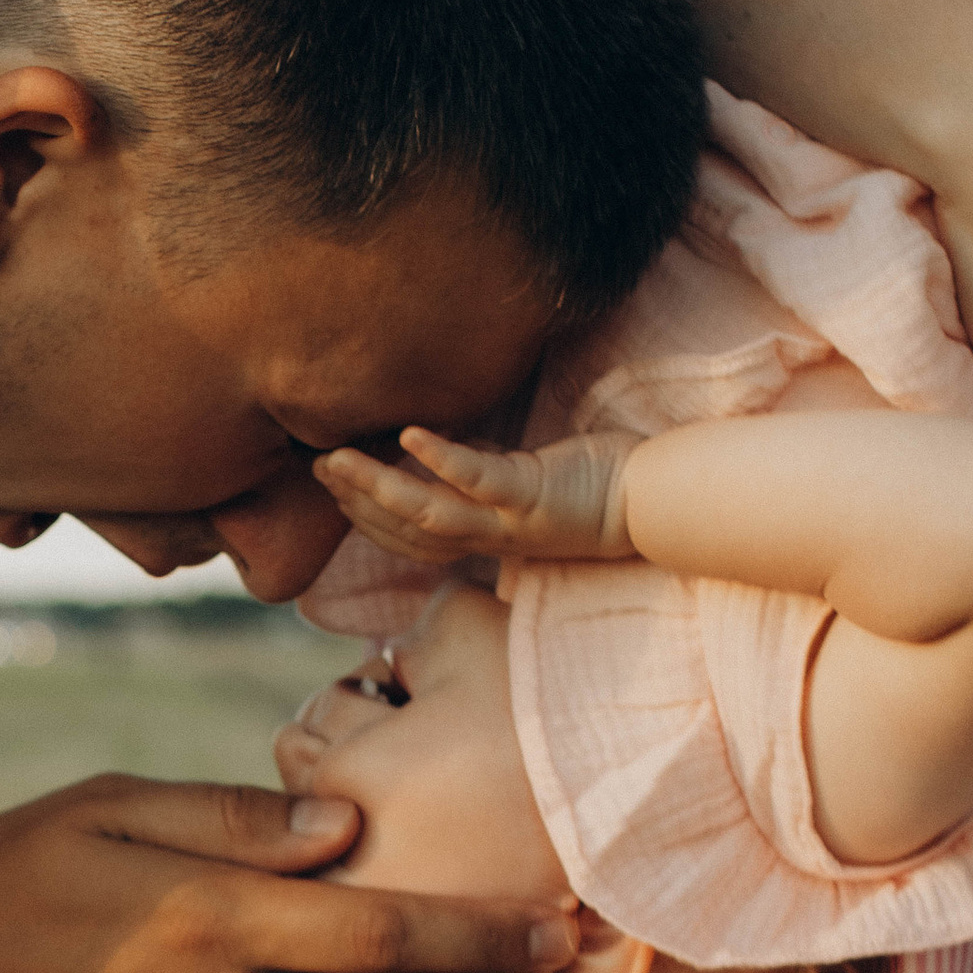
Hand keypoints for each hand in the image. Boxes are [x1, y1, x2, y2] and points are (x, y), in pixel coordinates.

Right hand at [316, 426, 635, 568]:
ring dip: (379, 490)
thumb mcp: (525, 485)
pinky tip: (409, 435)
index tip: (332, 487)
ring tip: (337, 460)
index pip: (410, 535)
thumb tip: (444, 455)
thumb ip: (483, 477)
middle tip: (316, 470)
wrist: (656, 501)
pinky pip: (479, 481)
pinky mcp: (534, 497)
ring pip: (429, 515)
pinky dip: (442, 460)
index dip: (367, 518)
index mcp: (484, 536)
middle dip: (356, 503)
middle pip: (407, 531)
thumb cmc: (596, 487)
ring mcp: (509, 522)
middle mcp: (490, 538)